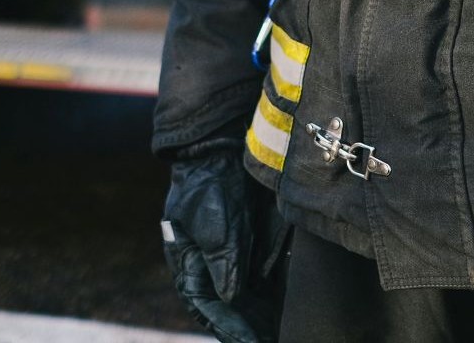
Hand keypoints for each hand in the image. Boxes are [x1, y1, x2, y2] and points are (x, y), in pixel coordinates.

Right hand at [162, 144, 284, 342]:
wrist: (223, 149)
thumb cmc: (210, 184)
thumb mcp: (216, 222)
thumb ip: (223, 260)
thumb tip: (229, 296)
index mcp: (189, 262)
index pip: (207, 306)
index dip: (228, 328)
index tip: (248, 342)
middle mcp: (207, 264)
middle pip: (226, 308)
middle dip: (245, 328)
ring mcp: (227, 256)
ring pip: (243, 299)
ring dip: (259, 318)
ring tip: (279, 335)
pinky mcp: (247, 247)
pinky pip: (258, 281)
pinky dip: (269, 297)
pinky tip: (285, 311)